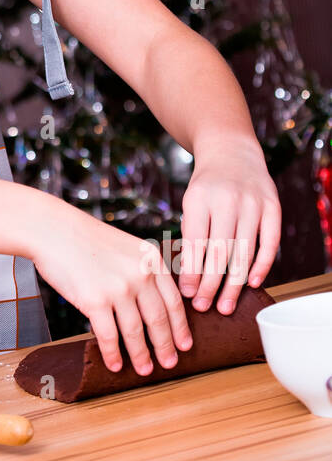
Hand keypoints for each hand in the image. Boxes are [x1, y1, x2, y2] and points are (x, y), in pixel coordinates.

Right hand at [32, 203, 193, 375]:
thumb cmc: (85, 238)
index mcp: (151, 260)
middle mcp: (140, 274)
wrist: (53, 230)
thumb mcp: (126, 247)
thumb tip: (151, 302)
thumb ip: (142, 270)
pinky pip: (109, 336)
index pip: (173, 301)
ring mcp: (118, 288)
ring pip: (136, 331)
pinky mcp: (95, 300)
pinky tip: (115, 364)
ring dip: (141, 355)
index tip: (185, 344)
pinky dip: (113, 354)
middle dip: (166, 346)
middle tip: (170, 364)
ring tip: (145, 370)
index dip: (181, 327)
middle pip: (159, 319)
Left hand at [177, 137, 281, 314]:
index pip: (195, 243)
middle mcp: (227, 199)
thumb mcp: (190, 203)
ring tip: (225, 306)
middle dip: (210, 284)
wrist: (231, 152)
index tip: (187, 295)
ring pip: (244, 251)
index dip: (191, 272)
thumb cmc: (206, 188)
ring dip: (233, 283)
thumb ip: (191, 235)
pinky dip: (261, 265)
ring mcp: (253, 202)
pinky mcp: (273, 206)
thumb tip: (188, 281)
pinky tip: (251, 284)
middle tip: (204, 307)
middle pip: (219, 251)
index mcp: (199, 198)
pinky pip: (269, 242)